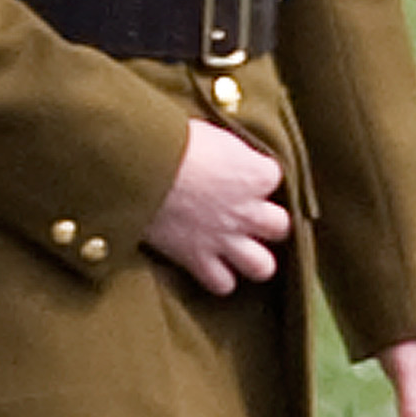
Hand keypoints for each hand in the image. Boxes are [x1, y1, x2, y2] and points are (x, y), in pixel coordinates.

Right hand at [142, 118, 289, 294]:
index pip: (273, 177)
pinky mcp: (196, 258)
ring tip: (238, 250)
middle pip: (280, 227)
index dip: (255, 176)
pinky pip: (222, 283)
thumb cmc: (169, 141)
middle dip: (267, 223)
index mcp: (256, 174)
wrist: (135, 167)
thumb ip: (227, 151)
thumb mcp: (208, 133)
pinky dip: (217, 278)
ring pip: (263, 266)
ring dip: (253, 259)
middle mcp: (248, 210)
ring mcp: (225, 238)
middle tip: (246, 216)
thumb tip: (224, 153)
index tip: (237, 172)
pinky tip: (208, 266)